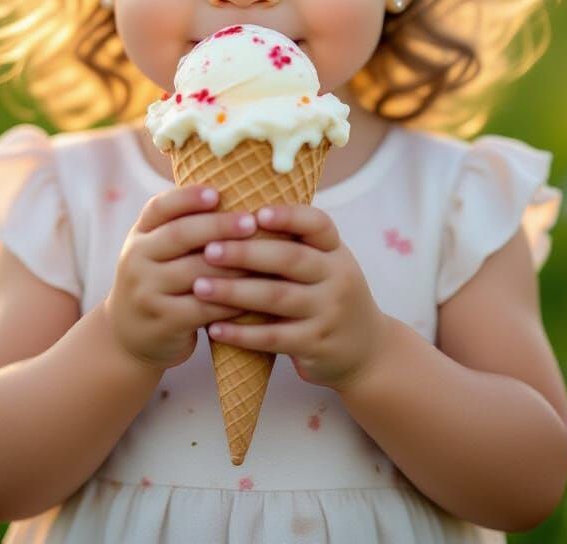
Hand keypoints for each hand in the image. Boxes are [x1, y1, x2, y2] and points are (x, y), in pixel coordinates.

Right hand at [104, 185, 258, 372]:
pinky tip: (255, 293)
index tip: (217, 193)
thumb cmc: (161, 281)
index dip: (187, 198)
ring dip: (233, 264)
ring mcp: (145, 292)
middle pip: (179, 235)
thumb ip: (185, 226)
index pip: (159, 207)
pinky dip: (231, 300)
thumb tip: (238, 191)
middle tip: (251, 221)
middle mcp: (136, 259)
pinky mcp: (162, 323)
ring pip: (195, 273)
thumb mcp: (159, 250)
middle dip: (218, 226)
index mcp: (140, 234)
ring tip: (263, 256)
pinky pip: (203, 309)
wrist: (131, 336)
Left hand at [193, 203, 389, 390]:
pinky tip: (214, 328)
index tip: (256, 213)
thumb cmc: (328, 295)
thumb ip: (293, 243)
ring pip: (277, 298)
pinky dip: (241, 334)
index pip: (318, 224)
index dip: (288, 216)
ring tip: (199, 287)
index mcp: (335, 250)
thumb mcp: (326, 264)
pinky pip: (273, 338)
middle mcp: (337, 277)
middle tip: (208, 250)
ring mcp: (329, 312)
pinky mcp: (316, 344)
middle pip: (290, 258)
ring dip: (234, 292)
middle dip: (245, 253)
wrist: (367, 352)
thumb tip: (233, 213)